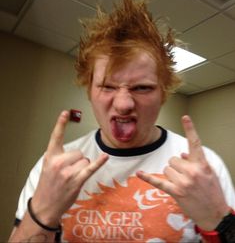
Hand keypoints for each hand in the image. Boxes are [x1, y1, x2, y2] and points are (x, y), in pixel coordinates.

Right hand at [31, 111, 107, 226]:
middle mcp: (58, 162)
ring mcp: (67, 172)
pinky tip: (105, 156)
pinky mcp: (77, 180)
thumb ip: (58, 156)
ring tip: (72, 178)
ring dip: (82, 168)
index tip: (65, 112)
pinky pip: (90, 168)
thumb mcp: (47, 167)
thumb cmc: (47, 186)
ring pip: (85, 160)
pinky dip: (99, 162)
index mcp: (50, 156)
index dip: (60, 124)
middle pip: (78, 151)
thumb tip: (76, 152)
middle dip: (77, 161)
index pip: (56, 137)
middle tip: (68, 172)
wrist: (44, 206)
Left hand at [137, 115, 229, 229]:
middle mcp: (192, 171)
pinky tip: (139, 173)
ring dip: (171, 174)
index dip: (190, 129)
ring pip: (166, 168)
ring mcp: (183, 182)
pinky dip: (147, 177)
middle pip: (173, 159)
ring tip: (182, 184)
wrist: (215, 214)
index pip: (195, 143)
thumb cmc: (212, 192)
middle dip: (176, 166)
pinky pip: (158, 181)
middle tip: (185, 176)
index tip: (185, 117)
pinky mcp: (175, 192)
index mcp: (202, 164)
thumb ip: (195, 161)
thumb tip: (181, 154)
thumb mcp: (209, 173)